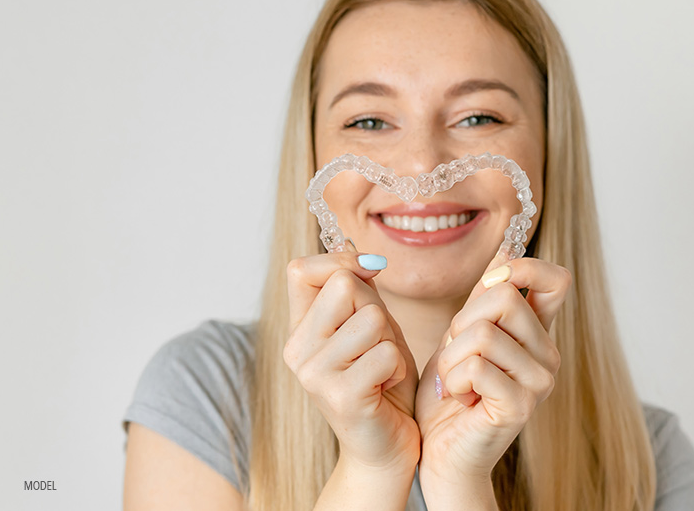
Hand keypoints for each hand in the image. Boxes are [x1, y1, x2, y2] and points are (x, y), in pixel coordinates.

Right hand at [283, 252, 419, 475]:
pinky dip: (397, 367)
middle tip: (378, 343)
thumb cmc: (382, 381)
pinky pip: (386, 353)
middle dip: (376, 308)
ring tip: (382, 367)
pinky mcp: (340, 396)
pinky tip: (386, 386)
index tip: (368, 273)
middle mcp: (296, 350)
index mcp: (299, 329)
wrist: (387, 445)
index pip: (301, 269)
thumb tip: (355, 248)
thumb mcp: (371, 326)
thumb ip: (358, 290)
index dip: (340, 261)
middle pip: (344, 286)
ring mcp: (314, 374)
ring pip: (372, 318)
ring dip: (391, 342)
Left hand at [415, 252, 570, 499]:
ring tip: (454, 380)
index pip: (557, 280)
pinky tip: (457, 398)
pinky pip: (475, 366)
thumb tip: (507, 251)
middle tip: (456, 352)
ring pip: (483, 333)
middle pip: (504, 297)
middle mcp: (547, 355)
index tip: (490, 285)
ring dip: (451, 356)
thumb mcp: (461, 336)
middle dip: (462, 320)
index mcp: (537, 334)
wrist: (440, 452)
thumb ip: (483, 299)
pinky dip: (452, 380)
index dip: (523, 268)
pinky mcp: (520, 406)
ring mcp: (539, 382)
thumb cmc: (450, 393)